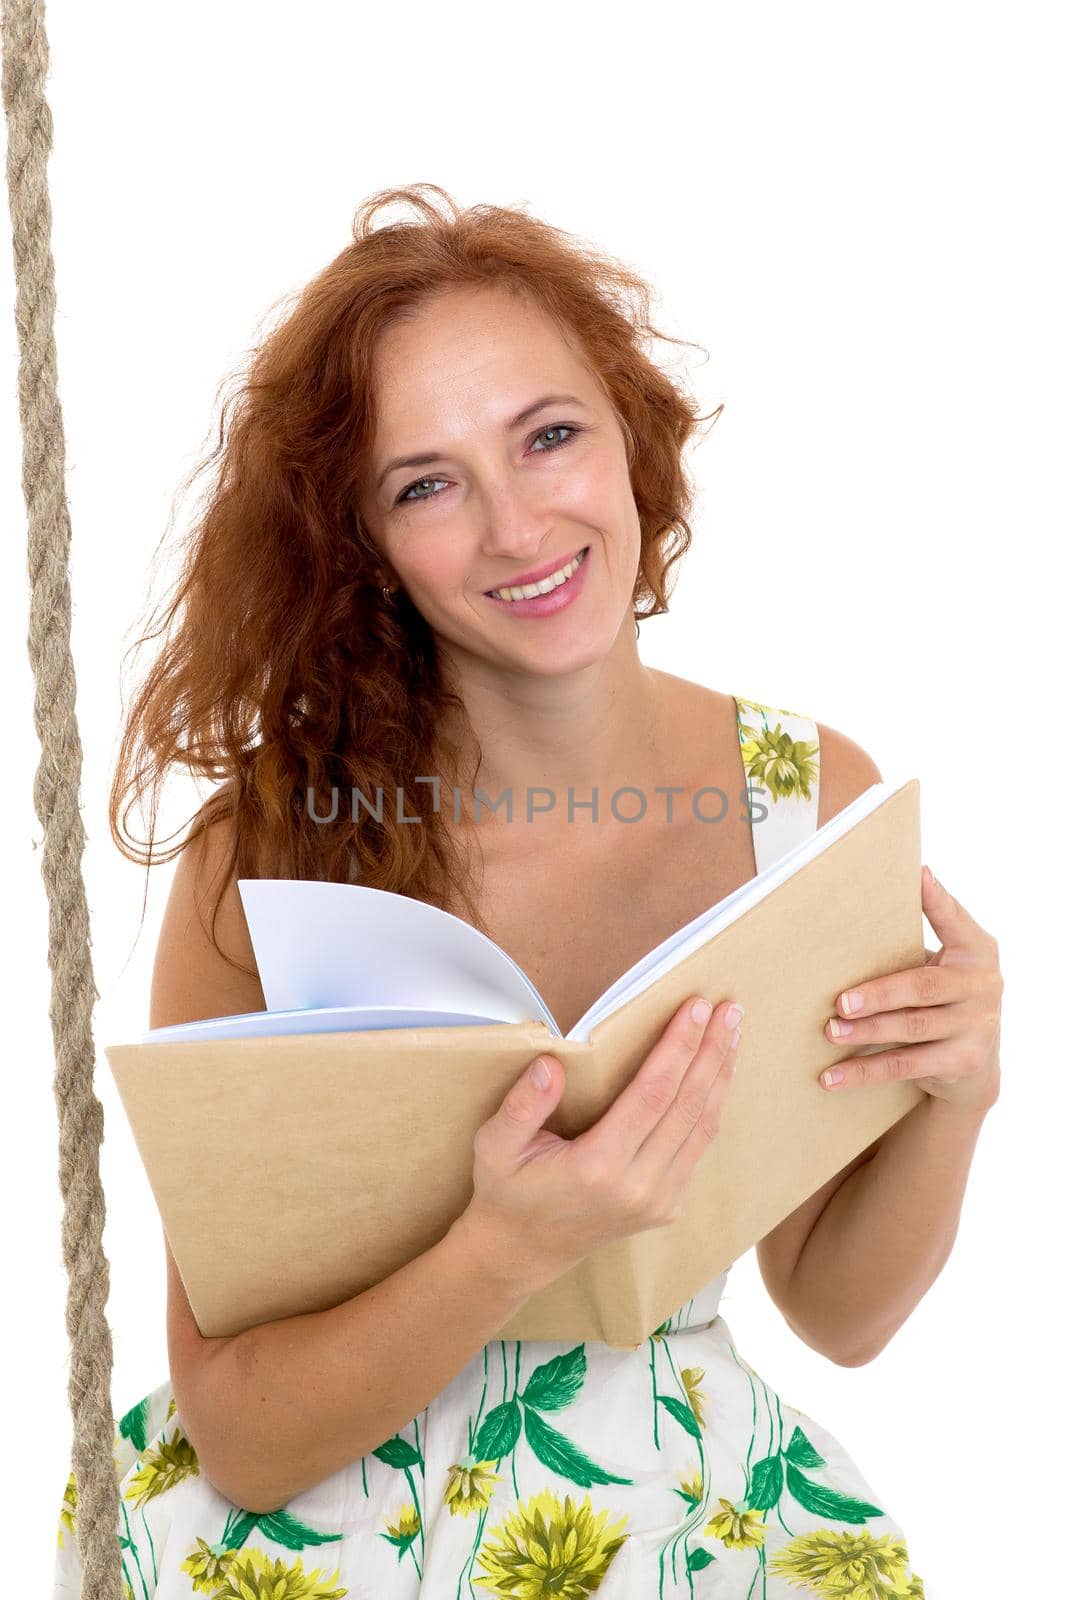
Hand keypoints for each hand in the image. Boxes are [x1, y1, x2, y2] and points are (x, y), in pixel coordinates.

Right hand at [459, 995, 743, 1292]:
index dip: (678, 1048)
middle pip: (688, 1106)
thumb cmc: (507, 1190)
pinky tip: (716, 1074)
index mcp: (598, 1167)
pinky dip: (711, 1105)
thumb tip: (551, 1064)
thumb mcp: (495, 1146)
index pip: (652, 1094)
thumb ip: (522, 1106)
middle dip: (712, 1051)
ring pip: (703, 1127)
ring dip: (721, 1075)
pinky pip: (697, 1147)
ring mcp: (658, 1201)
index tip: (695, 1008)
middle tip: (729, 1008)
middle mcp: (638, 1186)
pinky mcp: (667, 1206)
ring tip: (733, 1032)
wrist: (522, 1251)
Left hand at [818, 864, 1002, 1114]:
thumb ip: (914, 943)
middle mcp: (983, 985)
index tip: (917, 876)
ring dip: (866, 1032)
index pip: (954, 920)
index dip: (937, 899)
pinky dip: (864, 1071)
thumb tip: (862, 912)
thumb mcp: (941, 967)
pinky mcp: (964, 1061)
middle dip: (878, 994)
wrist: (973, 1067)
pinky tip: (831, 1076)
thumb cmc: (941, 1000)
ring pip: (911, 1028)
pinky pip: (905, 1066)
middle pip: (923, 986)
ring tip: (831, 1031)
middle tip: (840, 1001)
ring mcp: (978, 1026)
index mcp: (976, 949)